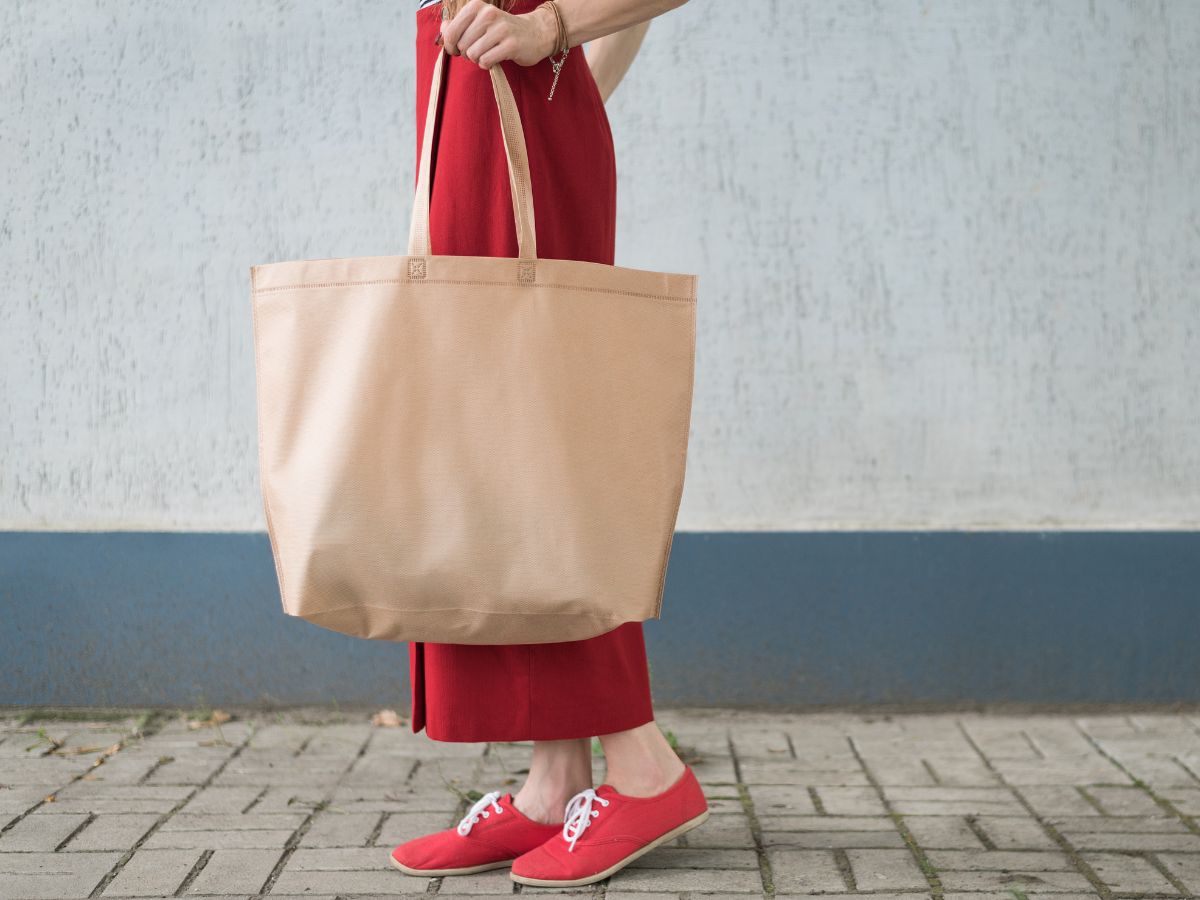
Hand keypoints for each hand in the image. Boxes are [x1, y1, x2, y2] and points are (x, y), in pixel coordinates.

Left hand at [439, 0, 557, 68]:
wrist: (535, 33)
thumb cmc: (502, 30)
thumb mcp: (479, 22)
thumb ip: (458, 25)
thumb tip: (443, 29)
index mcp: (476, 6)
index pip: (450, 31)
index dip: (450, 46)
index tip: (457, 50)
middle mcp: (488, 14)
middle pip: (461, 45)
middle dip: (466, 53)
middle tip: (478, 51)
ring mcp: (500, 29)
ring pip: (473, 54)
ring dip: (477, 60)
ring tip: (487, 54)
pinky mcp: (511, 44)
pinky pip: (486, 61)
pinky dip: (487, 65)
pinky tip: (495, 59)